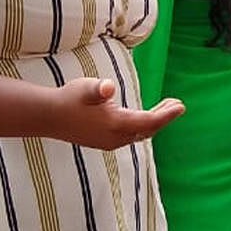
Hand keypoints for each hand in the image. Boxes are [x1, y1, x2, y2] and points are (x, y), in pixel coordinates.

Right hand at [50, 78, 183, 150]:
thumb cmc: (70, 98)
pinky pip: (130, 136)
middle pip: (148, 129)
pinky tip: (143, 117)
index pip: (149, 121)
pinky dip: (142, 126)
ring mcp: (109, 142)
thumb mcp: (86, 88)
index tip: (181, 106)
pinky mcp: (103, 142)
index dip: (167, 114)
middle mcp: (115, 138)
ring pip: (139, 134)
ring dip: (154, 121)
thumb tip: (107, 88)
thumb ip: (99, 89)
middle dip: (164, 117)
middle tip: (177, 104)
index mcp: (115, 125)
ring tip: (165, 107)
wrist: (48, 116)